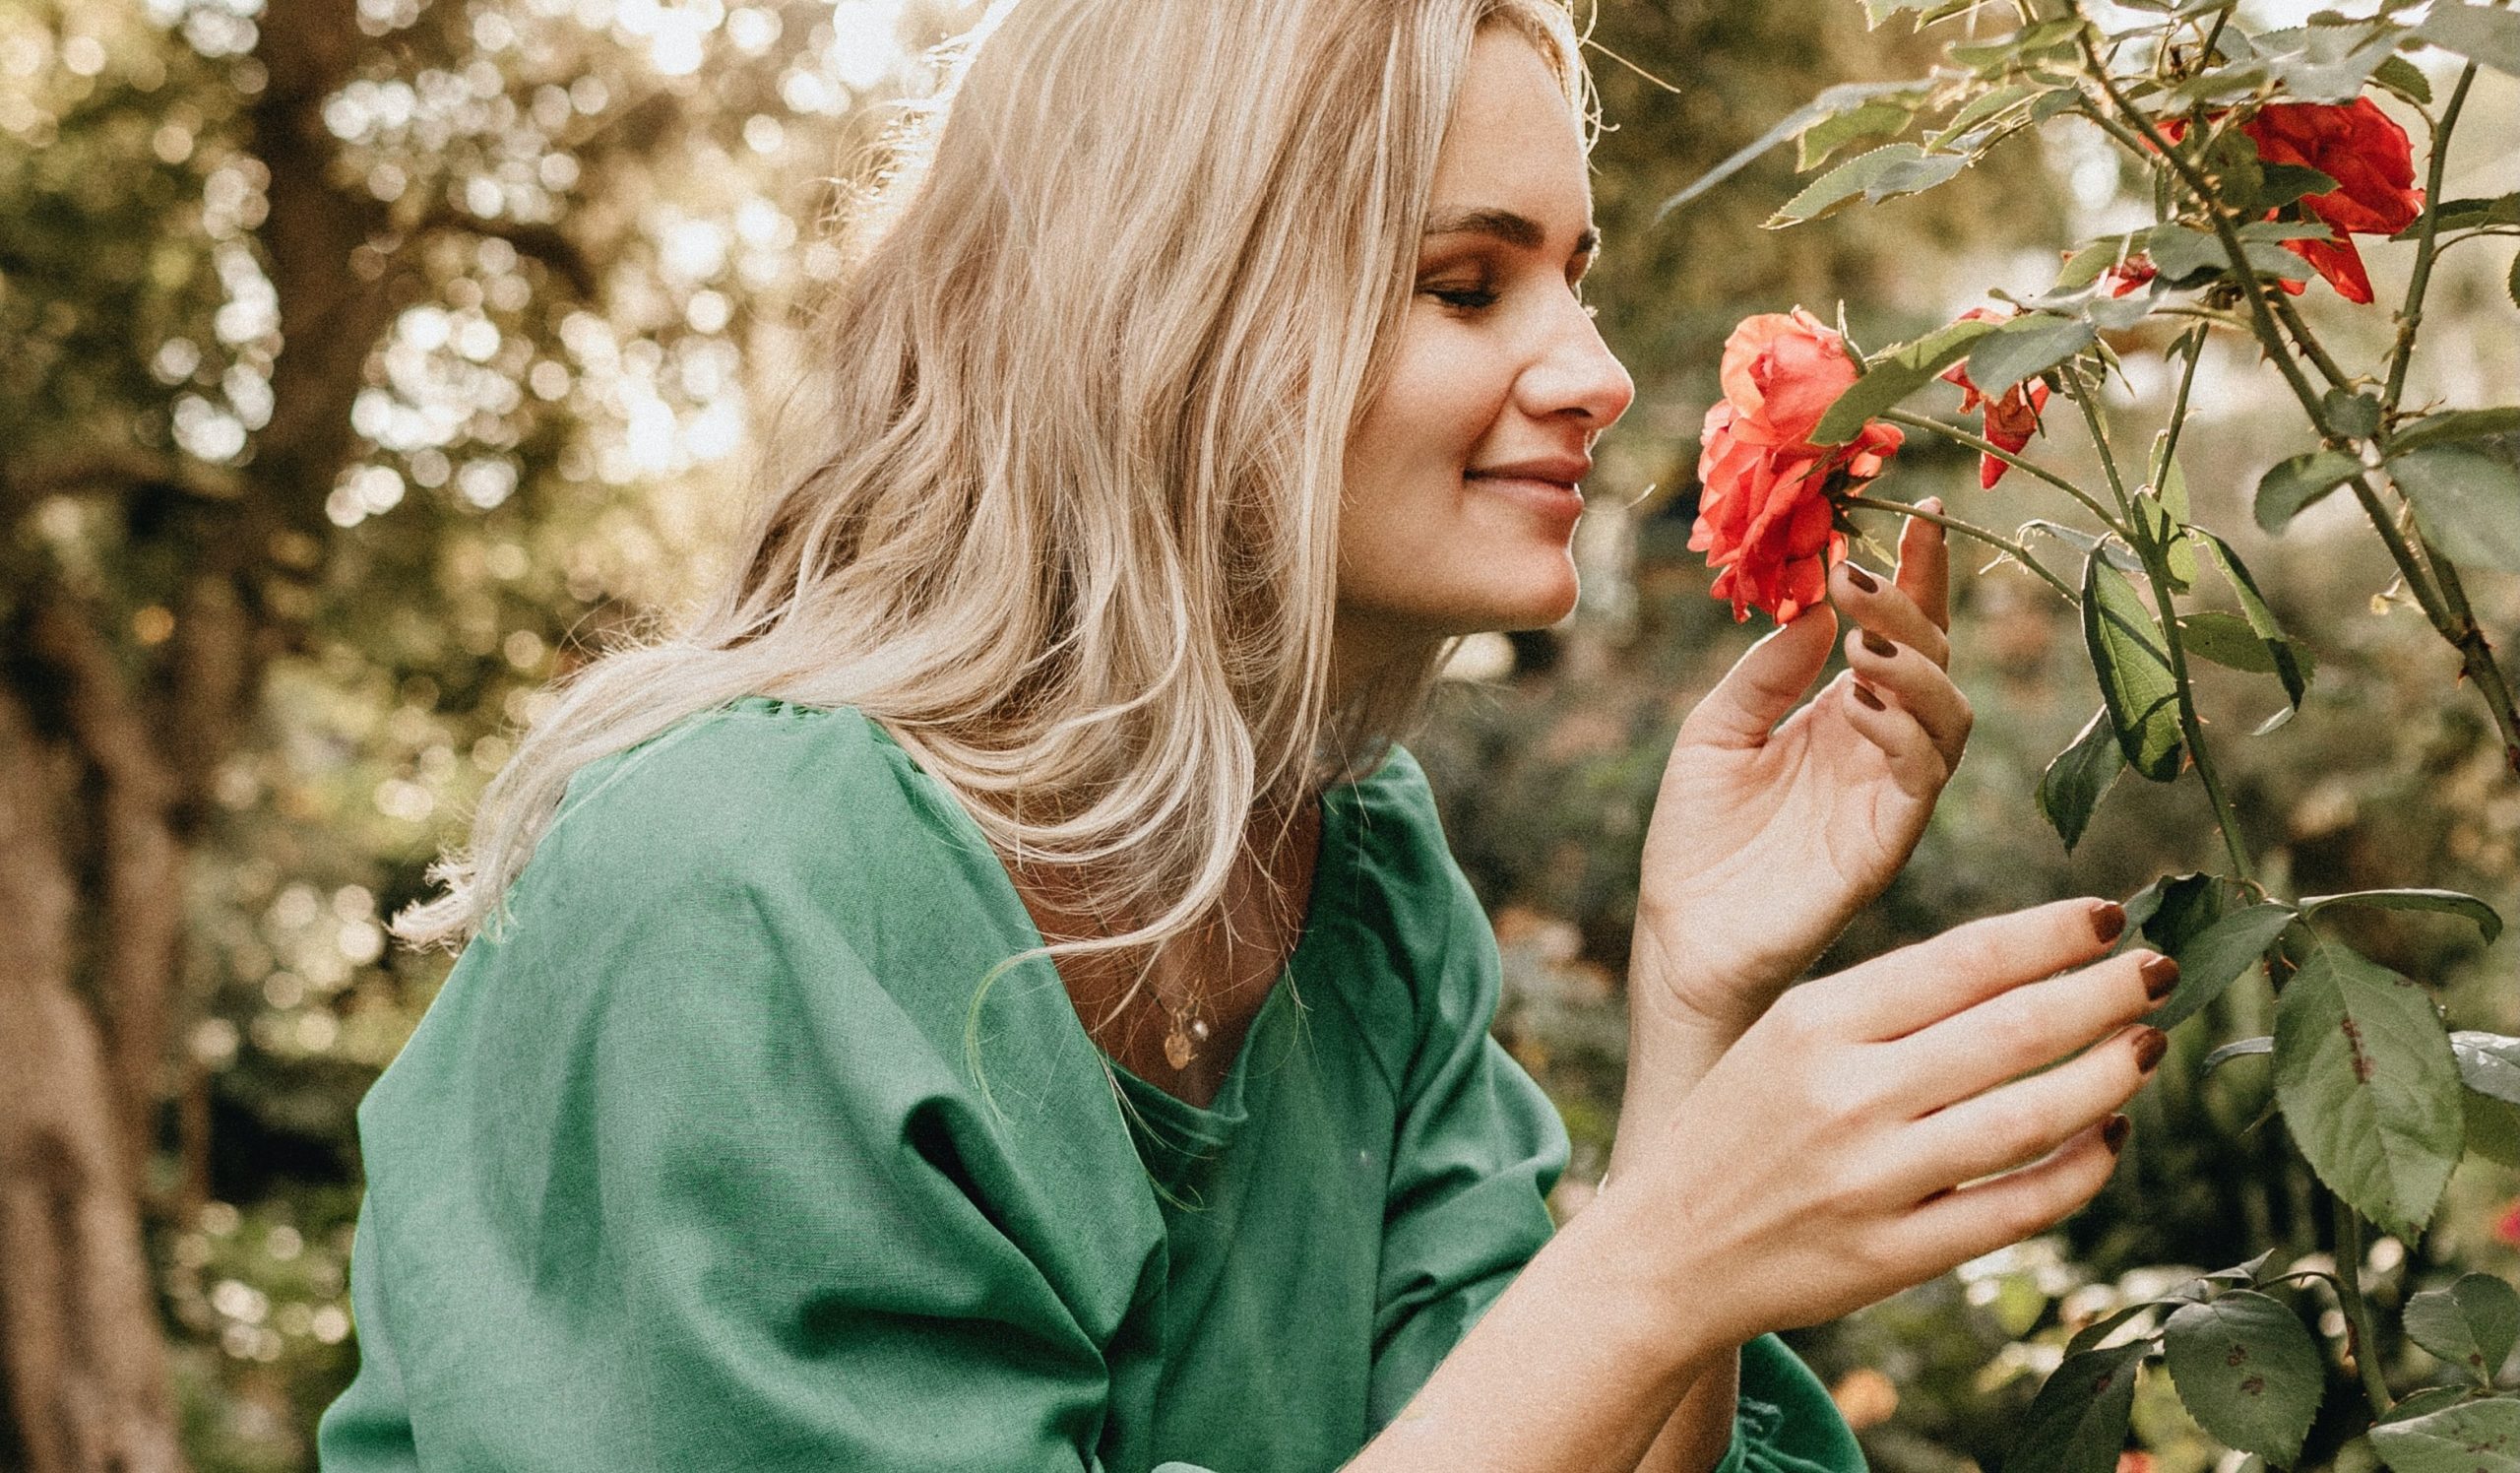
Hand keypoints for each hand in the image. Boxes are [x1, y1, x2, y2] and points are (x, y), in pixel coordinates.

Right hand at [1607, 898, 2175, 1345]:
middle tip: (2163, 971)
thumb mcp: (1786, 1037)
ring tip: (2150, 1046)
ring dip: (2109, 1075)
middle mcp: (1847, 1095)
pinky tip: (2110, 1137)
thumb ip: (1889, 1006)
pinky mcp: (1896, 1257)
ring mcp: (1874, 1181)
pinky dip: (2081, 1169)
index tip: (2114, 918)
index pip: (1965, 960)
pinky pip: (2019, 1208)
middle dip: (2106, 993)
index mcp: (1816, 1023)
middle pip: (2015, 1030)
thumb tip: (2026, 966)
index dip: (2053, 934)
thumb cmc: (1737, 1127)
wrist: (1665, 1252)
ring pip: (2033, 1117)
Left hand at [1632, 499, 1970, 1045]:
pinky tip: (1862, 703)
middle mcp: (1880, 748)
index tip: (1917, 509)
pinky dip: (1904, 732)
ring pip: (1950, 716)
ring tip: (1863, 639)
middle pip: (1934, 660)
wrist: (1681, 937)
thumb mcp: (1718, 728)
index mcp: (1844, 713)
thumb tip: (1819, 602)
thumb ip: (1769, 669)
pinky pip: (1922, 780)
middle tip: (1858, 573)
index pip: (1900, 629)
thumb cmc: (1698, 838)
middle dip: (1911, 607)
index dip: (1917, 573)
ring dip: (1915, 667)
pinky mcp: (1885, 844)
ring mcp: (1889, 796)